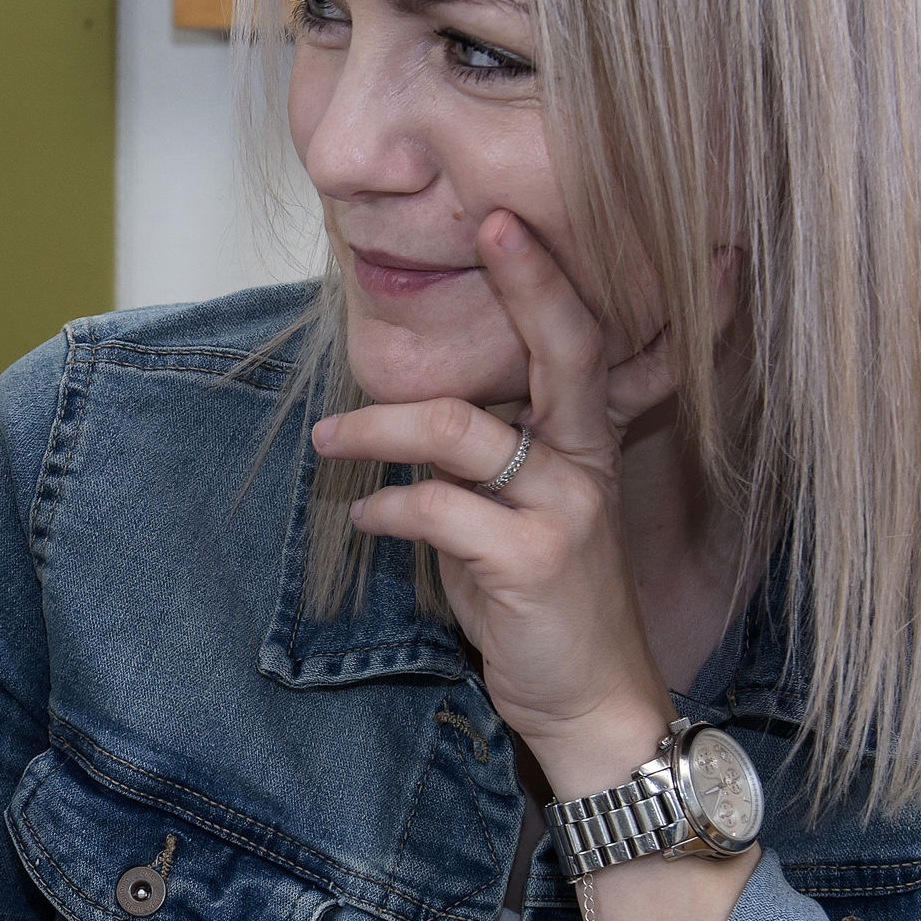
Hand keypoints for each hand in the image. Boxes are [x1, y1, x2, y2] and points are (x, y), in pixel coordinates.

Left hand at [308, 208, 681, 796]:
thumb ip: (482, 466)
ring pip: (458, 432)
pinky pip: (438, 509)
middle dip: (525, 285)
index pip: (577, 341)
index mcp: (586, 442)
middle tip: (483, 229)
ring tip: (330, 440)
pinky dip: (387, 511)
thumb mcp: (519, 519)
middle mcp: (586, 462)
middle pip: (563, 350)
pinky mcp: (532, 560)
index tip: (506, 218)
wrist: (590, 702)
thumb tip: (407, 423)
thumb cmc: (543, 604)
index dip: (544, 278)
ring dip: (377, 430)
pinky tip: (365, 520)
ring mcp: (565, 509)